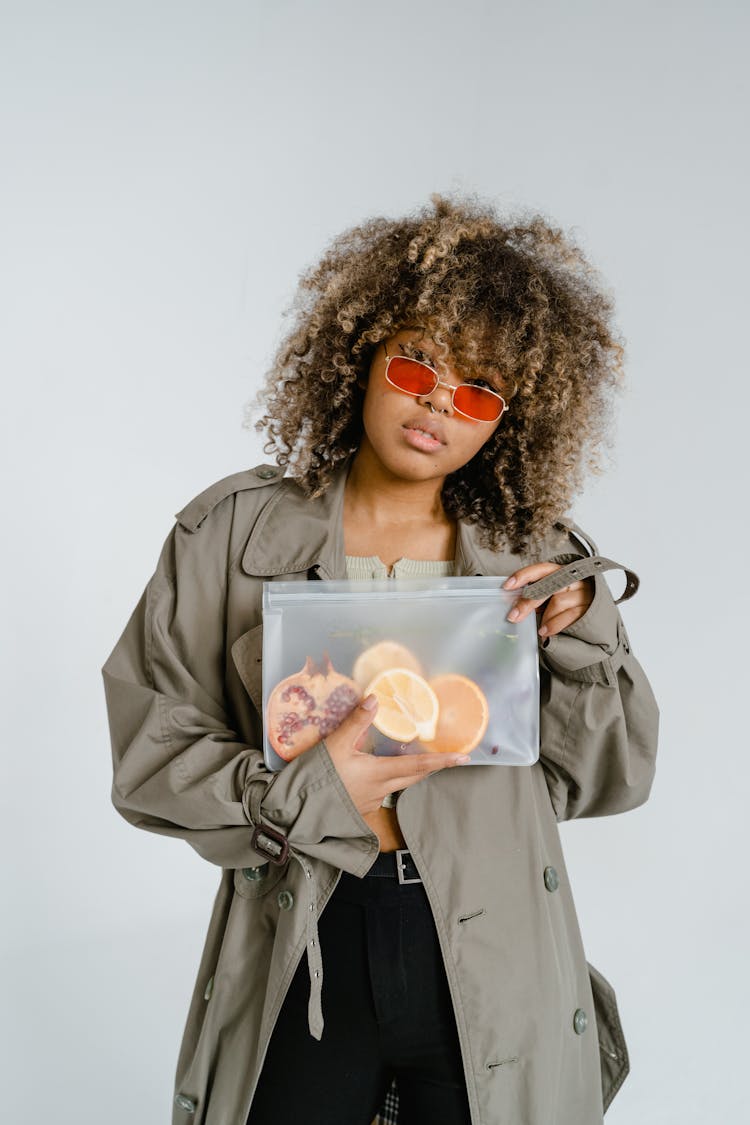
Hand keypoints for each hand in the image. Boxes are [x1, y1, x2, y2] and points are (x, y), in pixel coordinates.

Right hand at [323, 696, 468, 816]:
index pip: (419, 766)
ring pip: (399, 784)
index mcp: (380, 773)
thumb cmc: (318, 777)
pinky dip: (389, 778)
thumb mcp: (335, 744)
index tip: (464, 758)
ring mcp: (372, 801)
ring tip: (414, 758)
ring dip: (410, 772)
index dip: (443, 762)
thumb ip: (356, 721)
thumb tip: (374, 698)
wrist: (299, 811)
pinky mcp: (361, 807)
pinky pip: (383, 791)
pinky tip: (379, 771)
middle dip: (431, 767)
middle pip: (414, 777)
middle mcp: (381, 790)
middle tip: (446, 758)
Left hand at [503, 563, 594, 638]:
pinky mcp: (590, 608)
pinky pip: (568, 615)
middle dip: (528, 602)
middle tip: (513, 616)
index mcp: (562, 572)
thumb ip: (537, 597)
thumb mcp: (552, 599)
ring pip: (558, 602)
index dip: (524, 575)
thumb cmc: (569, 609)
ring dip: (545, 617)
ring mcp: (584, 593)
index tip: (507, 586)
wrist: (596, 625)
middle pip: (547, 586)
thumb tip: (513, 601)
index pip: (542, 569)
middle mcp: (574, 580)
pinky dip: (554, 625)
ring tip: (540, 628)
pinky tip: (546, 632)